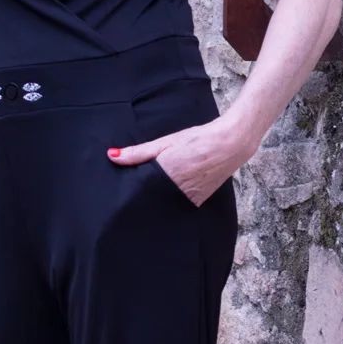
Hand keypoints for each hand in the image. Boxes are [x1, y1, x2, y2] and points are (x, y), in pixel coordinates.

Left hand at [107, 121, 247, 206]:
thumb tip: (112, 155)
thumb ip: (138, 153)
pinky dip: (171, 198)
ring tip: (153, 189)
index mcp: (166, 176)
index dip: (129, 193)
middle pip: (151, 200)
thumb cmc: (198, 139)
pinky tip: (169, 190)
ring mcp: (190, 199)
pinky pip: (178, 204)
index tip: (120, 194)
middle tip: (132, 192)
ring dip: (157, 198)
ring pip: (164, 203)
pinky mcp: (198, 201)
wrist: (231, 144)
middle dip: (142, 196)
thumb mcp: (165, 142)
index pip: (140, 193)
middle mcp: (178, 192)